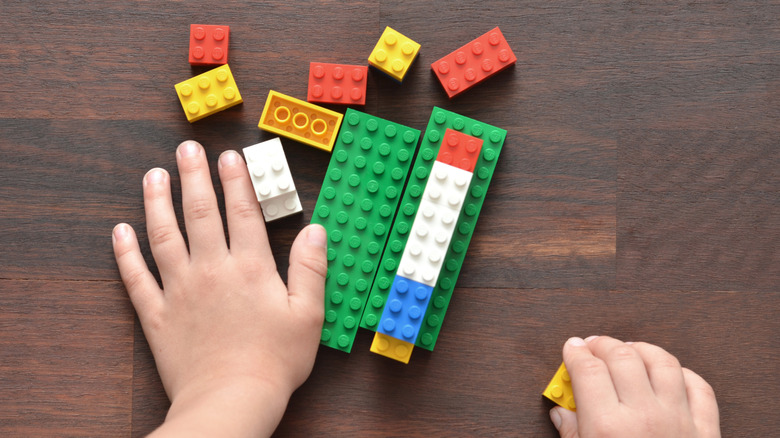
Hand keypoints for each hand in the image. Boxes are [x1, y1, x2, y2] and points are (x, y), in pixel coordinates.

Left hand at [112, 140, 326, 436]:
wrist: (231, 401)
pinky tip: (119, 232)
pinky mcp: (158, 315)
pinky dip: (125, 254)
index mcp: (250, 269)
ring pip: (164, 236)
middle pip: (200, 213)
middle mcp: (211, 270)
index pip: (243, 213)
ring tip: (153, 176)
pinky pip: (136, 278)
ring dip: (157, 202)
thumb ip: (311, 268)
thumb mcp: (309, 315)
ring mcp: (180, 291)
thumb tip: (316, 230)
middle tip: (186, 149)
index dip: (237, 180)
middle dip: (194, 177)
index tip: (230, 156)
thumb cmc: (275, 361)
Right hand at [550, 336, 719, 437]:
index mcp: (608, 427)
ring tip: (629, 350)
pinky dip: (684, 374)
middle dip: (604, 344)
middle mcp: (644, 417)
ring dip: (642, 350)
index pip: (587, 369)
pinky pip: (700, 388)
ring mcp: (678, 421)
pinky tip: (669, 374)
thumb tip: (561, 414)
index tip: (572, 347)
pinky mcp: (705, 432)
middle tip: (593, 346)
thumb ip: (571, 435)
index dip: (575, 352)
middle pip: (622, 357)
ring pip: (663, 363)